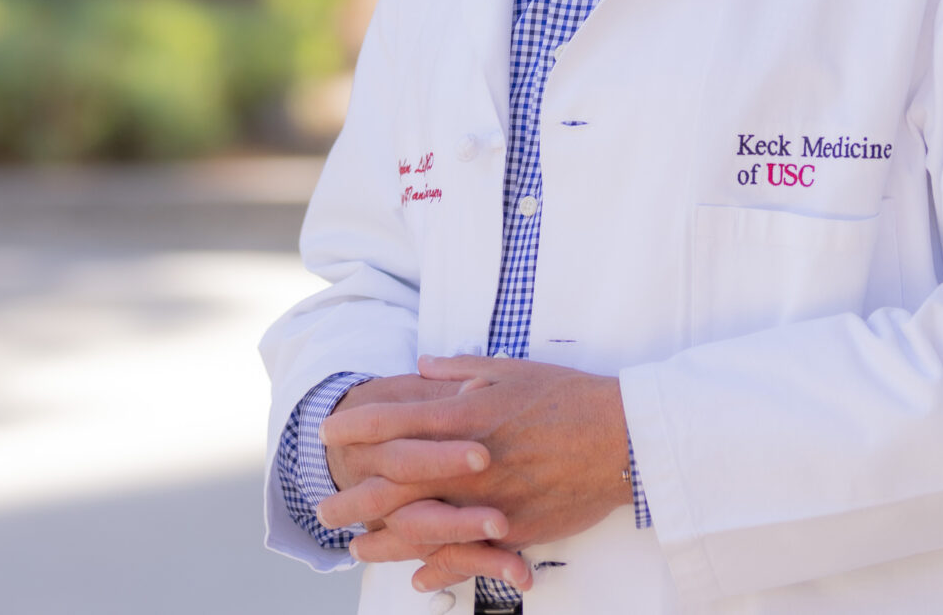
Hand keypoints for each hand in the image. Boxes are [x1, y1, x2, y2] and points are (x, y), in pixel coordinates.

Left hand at [321, 355, 631, 588]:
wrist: (621, 436)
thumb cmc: (567, 397)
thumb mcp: (510, 370)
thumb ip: (460, 371)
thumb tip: (422, 366)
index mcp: (465, 416)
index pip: (393, 419)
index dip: (355, 425)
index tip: (327, 432)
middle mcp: (469, 461)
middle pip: (395, 481)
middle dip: (353, 495)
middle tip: (322, 508)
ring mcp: (490, 499)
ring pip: (423, 525)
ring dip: (384, 539)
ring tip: (356, 547)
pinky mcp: (516, 529)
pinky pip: (468, 554)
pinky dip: (439, 567)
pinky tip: (417, 576)